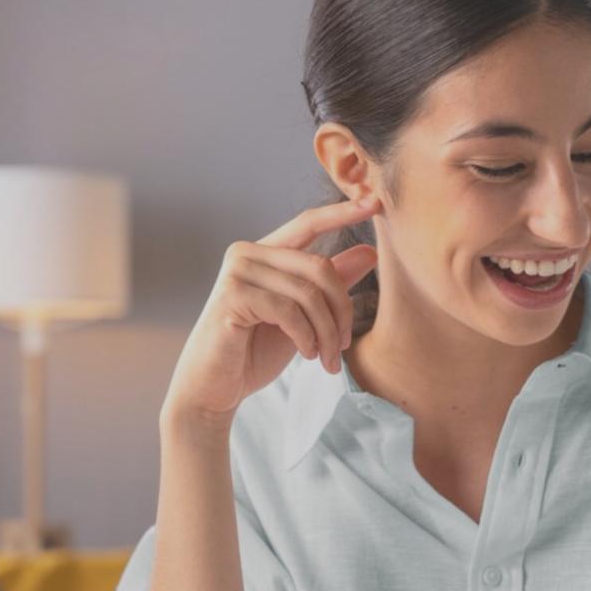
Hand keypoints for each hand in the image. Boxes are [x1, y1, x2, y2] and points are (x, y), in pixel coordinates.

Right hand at [164, 196, 380, 428]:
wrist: (214, 388)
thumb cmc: (254, 352)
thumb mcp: (303, 316)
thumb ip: (330, 283)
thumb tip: (370, 252)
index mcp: (263, 252)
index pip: (308, 223)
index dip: (342, 212)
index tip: (376, 202)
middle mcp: (246, 253)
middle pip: (318, 266)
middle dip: (341, 310)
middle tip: (343, 345)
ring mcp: (236, 272)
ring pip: (308, 293)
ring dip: (327, 332)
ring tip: (327, 359)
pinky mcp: (232, 297)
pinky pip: (289, 311)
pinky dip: (306, 337)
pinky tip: (306, 354)